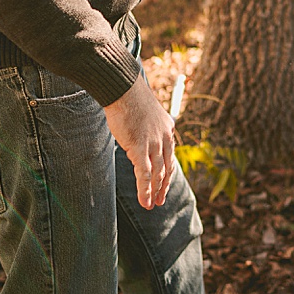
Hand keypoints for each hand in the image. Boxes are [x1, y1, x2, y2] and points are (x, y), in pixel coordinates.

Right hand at [102, 74, 175, 208]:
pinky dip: (145, 190)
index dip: (167, 172)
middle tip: (160, 200)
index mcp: (167, 129)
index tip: (163, 184)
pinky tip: (146, 202)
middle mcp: (164, 137)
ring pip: (157, 174)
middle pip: (167, 168)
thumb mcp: (145, 113)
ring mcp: (153, 143)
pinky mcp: (139, 146)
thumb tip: (140, 131)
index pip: (170, 156)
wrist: (123, 88)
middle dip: (163, 186)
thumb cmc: (129, 97)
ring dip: (155, 192)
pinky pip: (145, 173)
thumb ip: (148, 126)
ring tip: (152, 205)